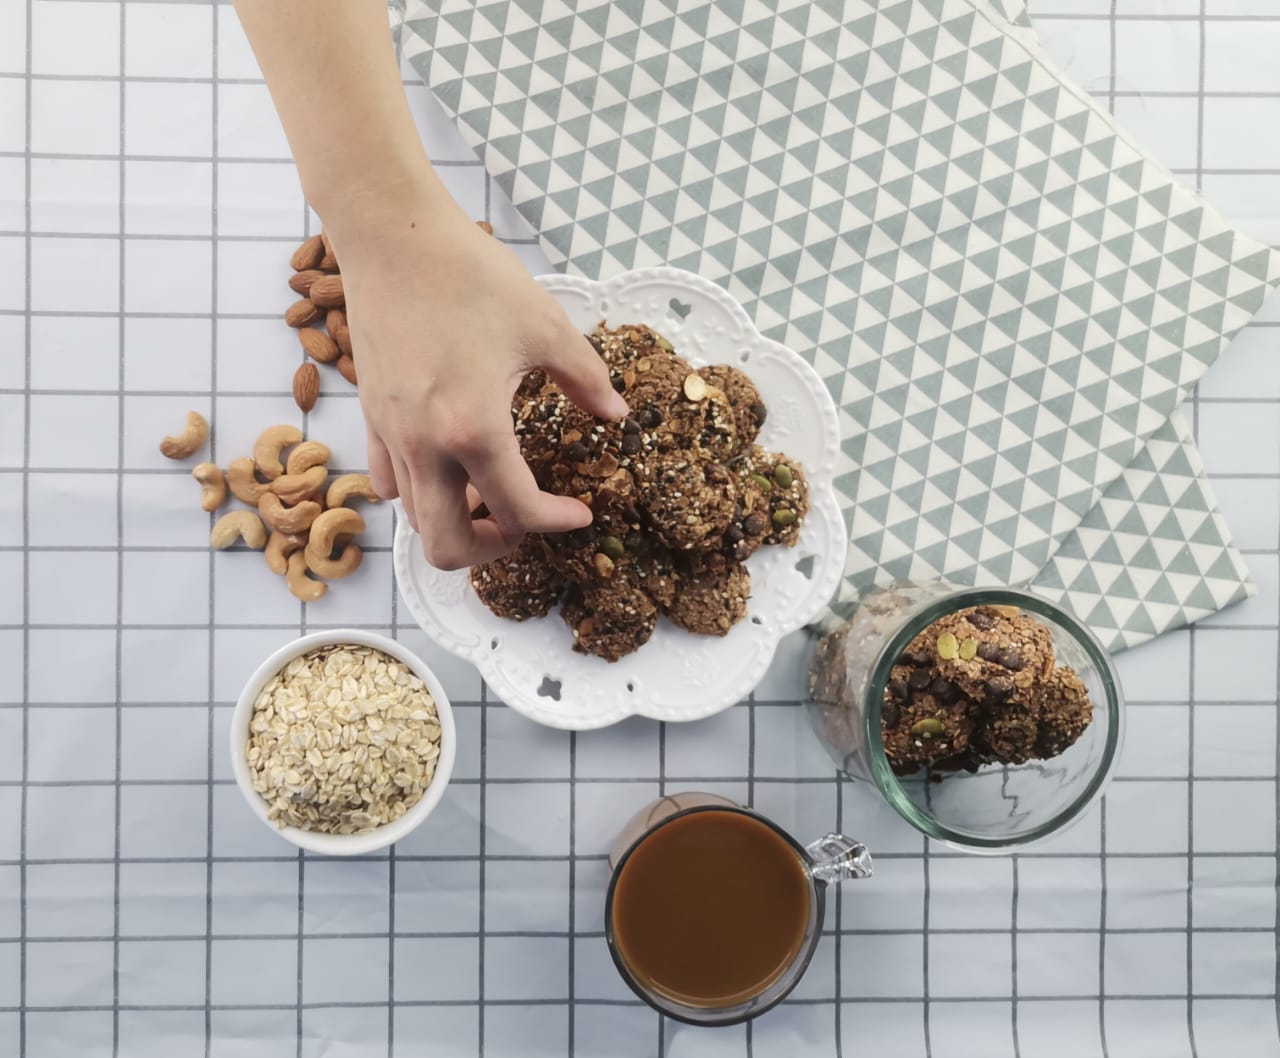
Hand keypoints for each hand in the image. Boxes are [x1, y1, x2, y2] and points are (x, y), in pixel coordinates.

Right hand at [328, 185, 627, 570]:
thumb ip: (587, 379)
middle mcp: (424, 445)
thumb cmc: (470, 275)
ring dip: (455, 522)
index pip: (517, 510)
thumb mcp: (545, 327)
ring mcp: (390, 434)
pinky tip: (448, 465)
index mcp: (473, 428)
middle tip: (522, 523)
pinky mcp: (370, 415)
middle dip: (490, 549)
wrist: (392, 235)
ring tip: (490, 495)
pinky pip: (388, 480)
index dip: (556, 523)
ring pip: (414, 519)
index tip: (581, 513)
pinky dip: (419, 491)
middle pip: (446, 546)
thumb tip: (616, 414)